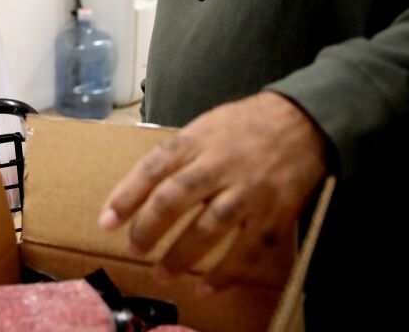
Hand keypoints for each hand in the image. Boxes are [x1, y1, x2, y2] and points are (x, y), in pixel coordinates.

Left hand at [97, 91, 328, 293]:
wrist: (302, 122)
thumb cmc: (244, 125)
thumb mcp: (204, 126)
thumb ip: (177, 156)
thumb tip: (142, 189)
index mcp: (196, 141)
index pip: (152, 169)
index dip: (126, 197)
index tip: (106, 222)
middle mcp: (219, 165)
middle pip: (175, 199)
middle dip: (149, 228)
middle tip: (134, 248)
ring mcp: (248, 191)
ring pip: (209, 228)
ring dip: (182, 255)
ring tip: (163, 272)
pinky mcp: (275, 214)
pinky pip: (248, 250)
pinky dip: (226, 272)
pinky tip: (207, 286)